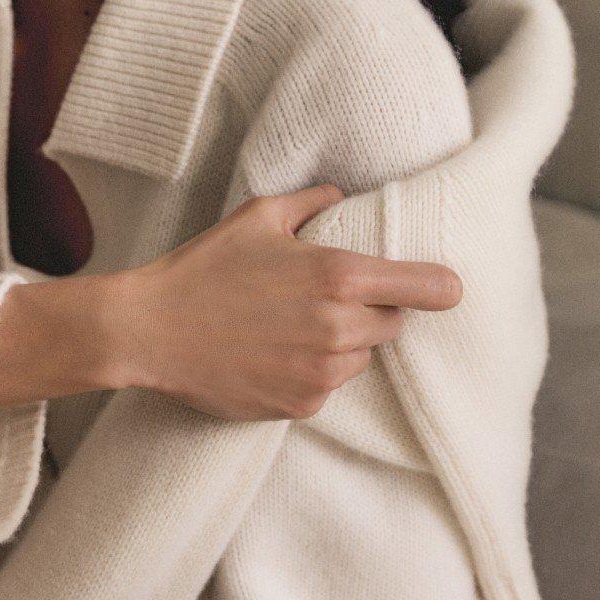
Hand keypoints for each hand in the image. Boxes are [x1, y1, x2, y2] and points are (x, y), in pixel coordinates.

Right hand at [110, 183, 464, 420]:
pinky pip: (330, 386)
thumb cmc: (204, 267)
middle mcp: (340, 328)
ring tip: (293, 324)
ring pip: (363, 358)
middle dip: (372, 309)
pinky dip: (314, 370)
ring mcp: (322, 373)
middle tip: (326, 295)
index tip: (447, 287)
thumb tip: (342, 194)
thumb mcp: (258, 216)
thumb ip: (312, 200)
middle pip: (393, 323)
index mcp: (337, 276)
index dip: (441, 286)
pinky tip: (274, 352)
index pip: (425, 288)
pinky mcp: (302, 405)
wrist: (152, 330)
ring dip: (345, 343)